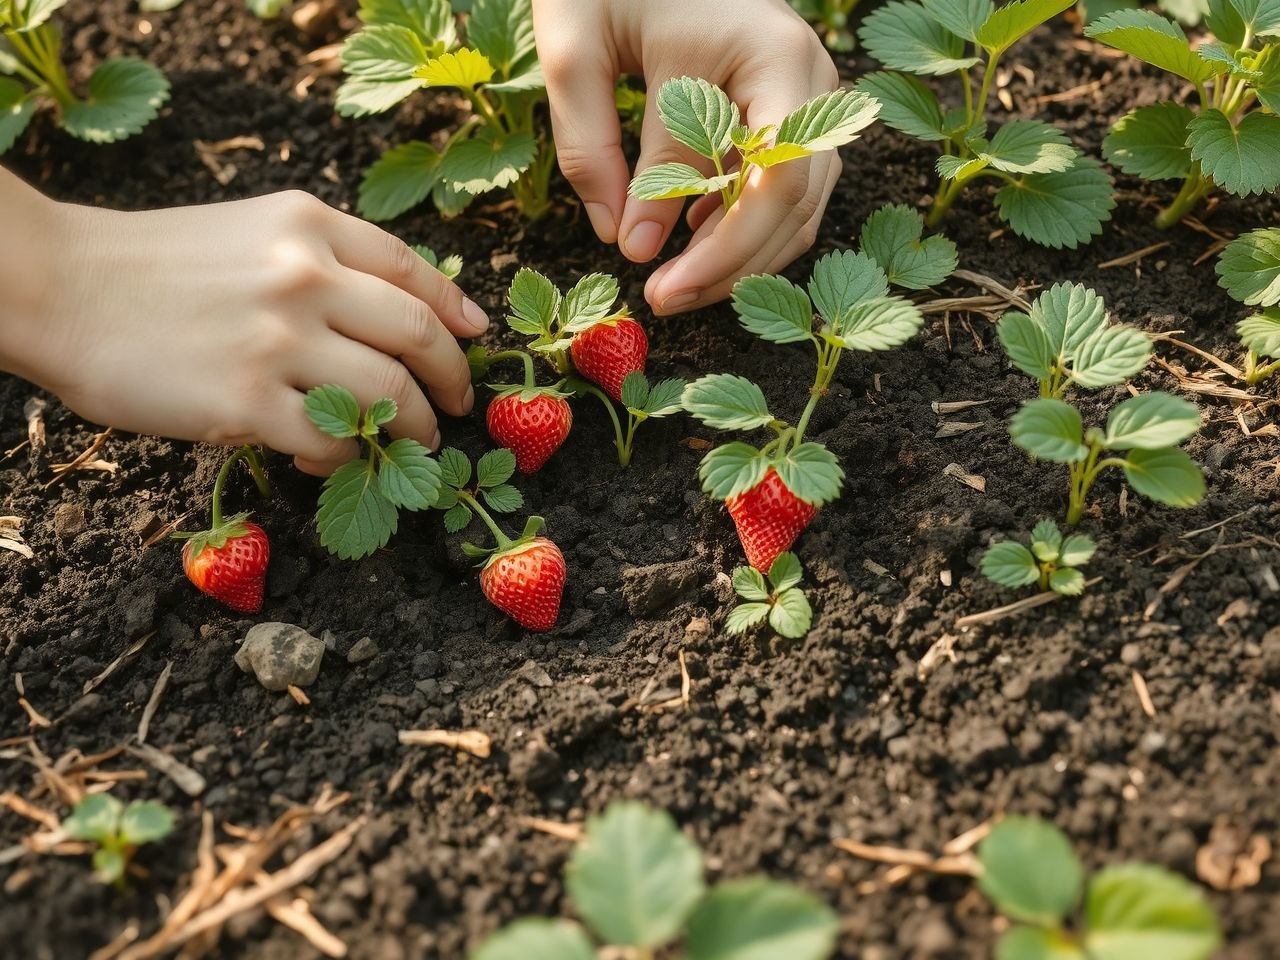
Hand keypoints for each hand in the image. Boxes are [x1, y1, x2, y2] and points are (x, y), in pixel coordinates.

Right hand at [1, 178, 486, 475]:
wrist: (58, 287)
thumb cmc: (151, 264)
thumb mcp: (249, 229)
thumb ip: (322, 260)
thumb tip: (394, 317)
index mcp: (309, 224)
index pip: (413, 270)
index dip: (456, 312)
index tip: (476, 339)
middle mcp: (305, 275)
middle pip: (418, 335)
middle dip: (452, 379)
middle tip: (457, 406)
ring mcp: (278, 341)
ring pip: (389, 394)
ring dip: (415, 429)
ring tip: (415, 444)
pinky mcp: (246, 404)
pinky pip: (335, 440)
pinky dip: (351, 456)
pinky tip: (338, 459)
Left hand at [531, 0, 839, 314]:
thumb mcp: (577, 54)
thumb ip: (595, 150)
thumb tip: (631, 246)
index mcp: (770, 54)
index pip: (777, 180)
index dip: (727, 250)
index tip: (663, 290)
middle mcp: (809, 78)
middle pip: (795, 205)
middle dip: (731, 267)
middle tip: (662, 302)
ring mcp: (807, 96)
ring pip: (797, 206)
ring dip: (740, 257)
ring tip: (673, 284)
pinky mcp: (788, 112)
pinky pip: (781, 188)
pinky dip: (743, 226)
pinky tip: (692, 243)